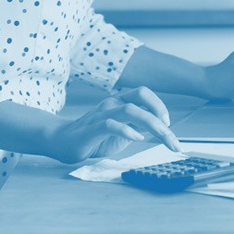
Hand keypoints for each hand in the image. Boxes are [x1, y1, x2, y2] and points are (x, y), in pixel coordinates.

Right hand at [49, 87, 181, 162]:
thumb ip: (136, 126)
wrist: (61, 141)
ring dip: (152, 124)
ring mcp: (102, 114)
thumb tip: (159, 130)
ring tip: (163, 137)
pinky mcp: (93, 128)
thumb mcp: (120, 130)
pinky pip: (112, 124)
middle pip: (141, 95)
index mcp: (119, 102)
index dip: (159, 105)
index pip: (144, 93)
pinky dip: (127, 130)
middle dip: (160, 112)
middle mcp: (112, 103)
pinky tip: (137, 138)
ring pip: (131, 109)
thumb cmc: (93, 137)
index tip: (168, 125)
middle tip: (171, 134)